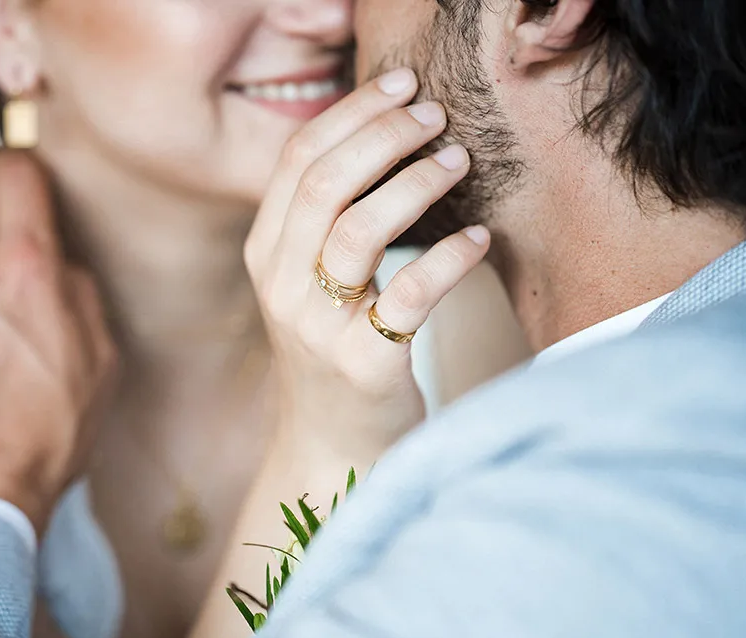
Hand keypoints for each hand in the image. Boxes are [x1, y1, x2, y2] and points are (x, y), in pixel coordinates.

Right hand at [245, 68, 488, 455]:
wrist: (332, 445)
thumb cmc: (333, 350)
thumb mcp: (308, 282)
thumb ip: (325, 221)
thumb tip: (384, 135)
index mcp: (265, 253)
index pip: (298, 160)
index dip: (352, 113)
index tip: (402, 84)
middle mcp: (281, 285)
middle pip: (325, 183)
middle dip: (385, 134)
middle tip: (435, 115)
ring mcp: (318, 327)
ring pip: (358, 229)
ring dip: (415, 184)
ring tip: (458, 160)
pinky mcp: (364, 365)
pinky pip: (410, 296)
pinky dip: (451, 259)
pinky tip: (480, 240)